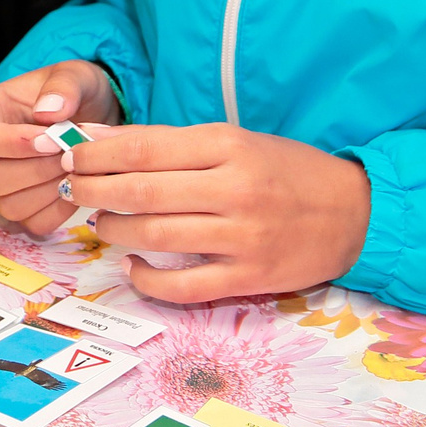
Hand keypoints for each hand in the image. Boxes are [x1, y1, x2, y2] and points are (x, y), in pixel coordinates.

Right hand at [0, 60, 118, 236]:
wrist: (87, 117)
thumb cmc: (70, 92)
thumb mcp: (73, 75)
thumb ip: (64, 86)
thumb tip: (48, 112)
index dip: (11, 145)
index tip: (52, 140)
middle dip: (37, 169)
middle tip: (72, 154)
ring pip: (9, 205)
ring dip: (49, 189)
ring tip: (76, 167)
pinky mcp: (16, 209)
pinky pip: (32, 223)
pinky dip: (59, 209)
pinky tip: (75, 185)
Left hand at [65, 123, 371, 303]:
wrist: (354, 212)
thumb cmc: (286, 170)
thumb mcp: (235, 140)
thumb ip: (172, 143)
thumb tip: (102, 140)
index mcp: (229, 146)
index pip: (145, 148)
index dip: (98, 154)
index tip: (71, 155)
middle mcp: (233, 189)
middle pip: (141, 192)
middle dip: (93, 190)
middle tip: (73, 188)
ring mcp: (241, 237)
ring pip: (154, 235)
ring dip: (113, 229)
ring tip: (102, 221)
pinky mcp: (248, 278)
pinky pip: (183, 286)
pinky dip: (146, 278)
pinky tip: (133, 264)